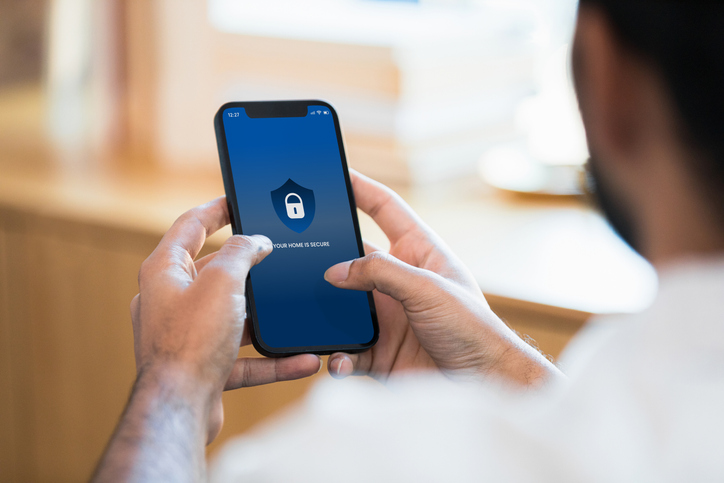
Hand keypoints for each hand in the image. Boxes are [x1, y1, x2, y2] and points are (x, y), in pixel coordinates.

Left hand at [131, 197, 320, 442]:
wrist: (179, 407)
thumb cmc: (191, 340)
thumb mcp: (223, 281)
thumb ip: (242, 252)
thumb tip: (257, 241)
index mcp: (165, 270)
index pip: (191, 225)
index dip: (217, 208)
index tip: (239, 199)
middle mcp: (171, 300)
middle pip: (214, 271)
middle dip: (249, 266)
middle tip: (277, 254)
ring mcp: (186, 334)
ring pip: (233, 316)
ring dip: (266, 319)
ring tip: (294, 311)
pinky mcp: (203, 364)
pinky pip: (244, 356)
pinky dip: (271, 358)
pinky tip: (302, 360)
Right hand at [324, 171, 560, 386]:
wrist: (481, 383)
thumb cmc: (472, 328)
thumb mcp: (428, 288)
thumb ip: (381, 272)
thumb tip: (335, 271)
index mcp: (418, 253)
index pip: (384, 209)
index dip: (360, 187)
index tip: (333, 171)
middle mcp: (397, 281)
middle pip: (351, 257)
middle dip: (324, 253)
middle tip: (293, 245)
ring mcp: (385, 316)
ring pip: (340, 305)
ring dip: (323, 309)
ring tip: (303, 310)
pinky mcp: (377, 351)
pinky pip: (345, 348)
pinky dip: (336, 354)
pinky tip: (337, 359)